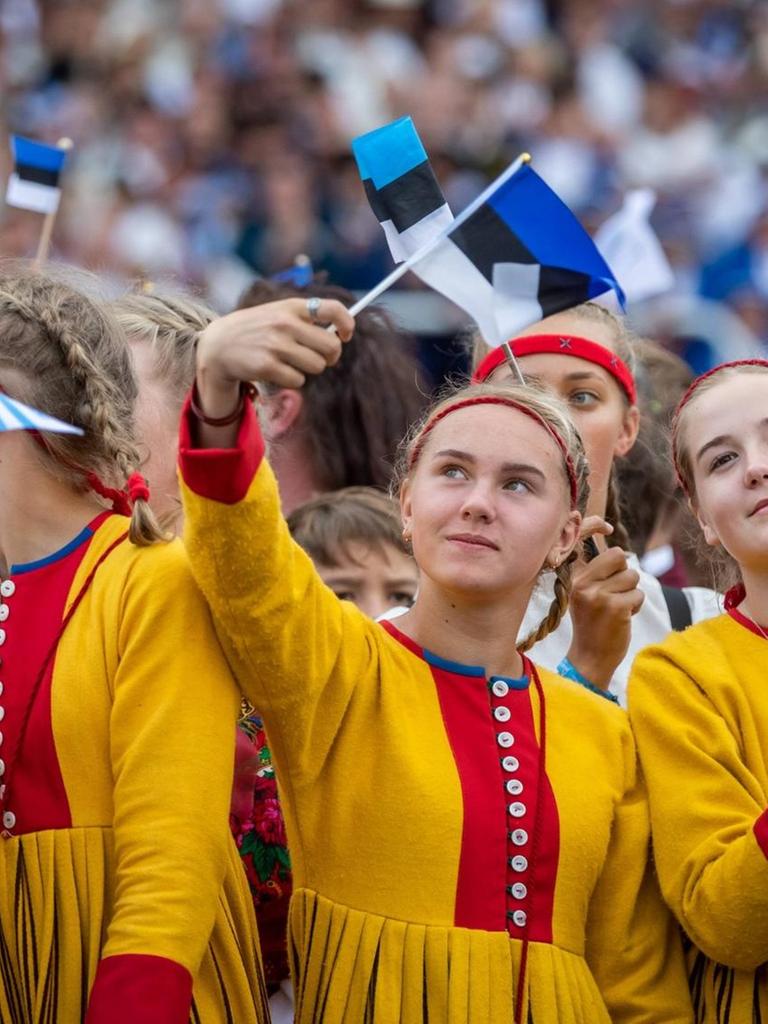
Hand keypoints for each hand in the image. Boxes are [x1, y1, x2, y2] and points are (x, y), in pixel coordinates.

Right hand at [195, 298, 354, 416]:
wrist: (218, 345)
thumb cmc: (256, 329)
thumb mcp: (278, 312)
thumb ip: (306, 319)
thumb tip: (339, 336)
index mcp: (292, 306)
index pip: (333, 309)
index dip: (347, 324)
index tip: (346, 335)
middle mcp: (285, 323)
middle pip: (332, 346)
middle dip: (330, 356)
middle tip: (319, 357)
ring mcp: (276, 345)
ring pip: (317, 366)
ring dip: (309, 369)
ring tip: (291, 362)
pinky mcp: (267, 366)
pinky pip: (298, 380)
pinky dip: (292, 379)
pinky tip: (277, 370)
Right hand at [566, 516, 644, 687]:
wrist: (590, 658)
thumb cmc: (592, 624)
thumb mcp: (584, 595)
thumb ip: (595, 574)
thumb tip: (618, 552)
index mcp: (575, 578)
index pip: (586, 541)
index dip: (594, 526)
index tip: (604, 526)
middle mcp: (583, 584)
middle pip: (619, 556)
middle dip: (625, 573)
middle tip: (616, 592)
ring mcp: (598, 595)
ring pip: (633, 577)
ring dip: (632, 593)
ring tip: (618, 609)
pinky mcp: (615, 608)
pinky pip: (638, 595)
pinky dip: (635, 607)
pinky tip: (622, 618)